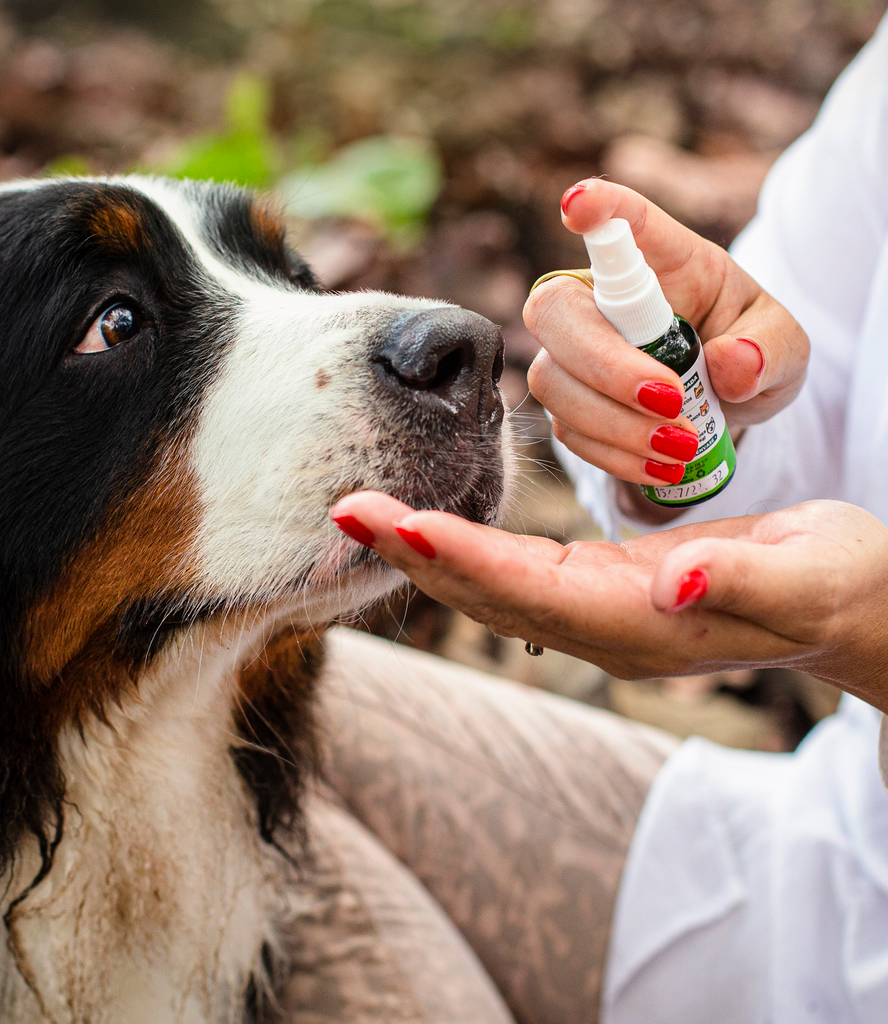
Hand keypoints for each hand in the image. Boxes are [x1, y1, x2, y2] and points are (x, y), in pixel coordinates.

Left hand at [331, 493, 887, 714]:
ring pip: (488, 581)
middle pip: (486, 591)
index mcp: (640, 625)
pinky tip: (420, 520)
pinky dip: (460, 544)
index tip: (390, 524)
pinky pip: (509, 569)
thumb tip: (673, 585)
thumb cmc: (836, 585)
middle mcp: (599, 625)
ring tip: (355, 508)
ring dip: (421, 547)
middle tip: (338, 508)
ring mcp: (591, 610)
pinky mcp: (594, 586)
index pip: (528, 592)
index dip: (458, 559)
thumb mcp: (810, 577)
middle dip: (411, 551)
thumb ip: (742, 585)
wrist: (843, 605)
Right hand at [525, 179, 808, 509]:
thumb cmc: (747, 354)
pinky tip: (659, 464)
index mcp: (662, 261)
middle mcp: (600, 299)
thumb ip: (771, 349)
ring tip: (680, 446)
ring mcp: (572, 353)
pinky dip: (614, 454)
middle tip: (671, 400)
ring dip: (615, 423)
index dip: (597, 208)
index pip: (623, 222)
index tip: (579, 205)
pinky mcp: (567, 404)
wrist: (717, 408)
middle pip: (556, 311)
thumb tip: (731, 364)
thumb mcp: (785, 347)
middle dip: (605, 364)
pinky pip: (568, 431)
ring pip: (554, 380)